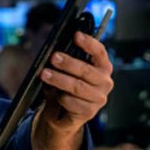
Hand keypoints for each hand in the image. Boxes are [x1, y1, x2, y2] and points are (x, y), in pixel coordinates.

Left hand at [30, 31, 113, 149]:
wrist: (61, 113)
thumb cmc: (65, 86)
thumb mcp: (66, 71)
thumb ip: (65, 61)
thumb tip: (54, 52)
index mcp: (102, 67)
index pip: (99, 52)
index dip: (89, 43)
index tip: (76, 35)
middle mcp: (104, 82)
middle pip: (87, 70)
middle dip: (68, 63)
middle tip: (53, 57)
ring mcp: (99, 98)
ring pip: (78, 87)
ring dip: (59, 80)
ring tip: (45, 74)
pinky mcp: (90, 112)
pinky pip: (74, 103)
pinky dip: (62, 98)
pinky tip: (57, 96)